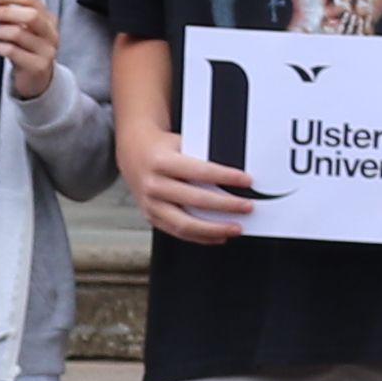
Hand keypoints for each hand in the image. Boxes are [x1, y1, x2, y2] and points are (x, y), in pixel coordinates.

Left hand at [0, 0, 57, 87]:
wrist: (37, 81)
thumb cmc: (26, 51)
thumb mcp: (24, 31)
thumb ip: (12, 17)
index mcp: (47, 18)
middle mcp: (50, 33)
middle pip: (29, 14)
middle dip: (3, 11)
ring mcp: (46, 50)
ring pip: (20, 33)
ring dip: (0, 30)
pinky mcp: (38, 66)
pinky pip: (15, 52)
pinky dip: (2, 47)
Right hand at [121, 112, 254, 243]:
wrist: (133, 153)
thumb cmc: (163, 148)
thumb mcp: (180, 143)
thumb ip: (201, 157)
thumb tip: (233, 175)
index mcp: (161, 161)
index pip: (199, 171)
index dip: (225, 177)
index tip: (246, 180)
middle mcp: (154, 184)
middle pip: (195, 200)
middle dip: (226, 205)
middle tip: (247, 206)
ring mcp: (150, 204)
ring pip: (185, 224)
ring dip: (215, 228)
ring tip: (236, 227)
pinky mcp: (151, 217)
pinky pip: (178, 232)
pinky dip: (201, 237)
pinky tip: (219, 235)